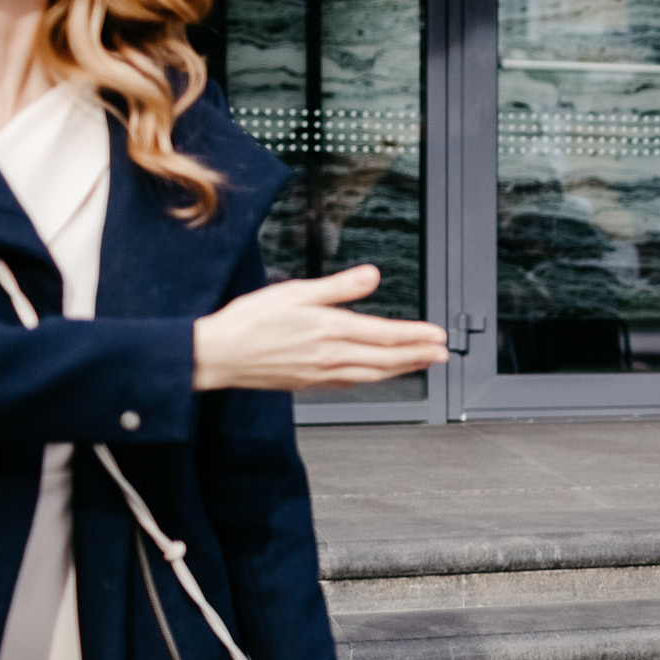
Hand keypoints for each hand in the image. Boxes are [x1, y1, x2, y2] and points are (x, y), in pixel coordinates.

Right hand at [193, 266, 446, 390]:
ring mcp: (321, 373)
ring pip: (373, 374)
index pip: (385, 334)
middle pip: (386, 359)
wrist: (216, 355)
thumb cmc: (248, 322)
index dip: (416, 336)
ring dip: (402, 369)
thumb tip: (371, 275)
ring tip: (423, 364)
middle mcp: (330, 356)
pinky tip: (381, 375)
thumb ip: (338, 287)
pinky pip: (351, 383)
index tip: (438, 335)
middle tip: (443, 354)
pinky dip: (374, 379)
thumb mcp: (295, 292)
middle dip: (419, 356)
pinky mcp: (310, 383)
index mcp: (329, 329)